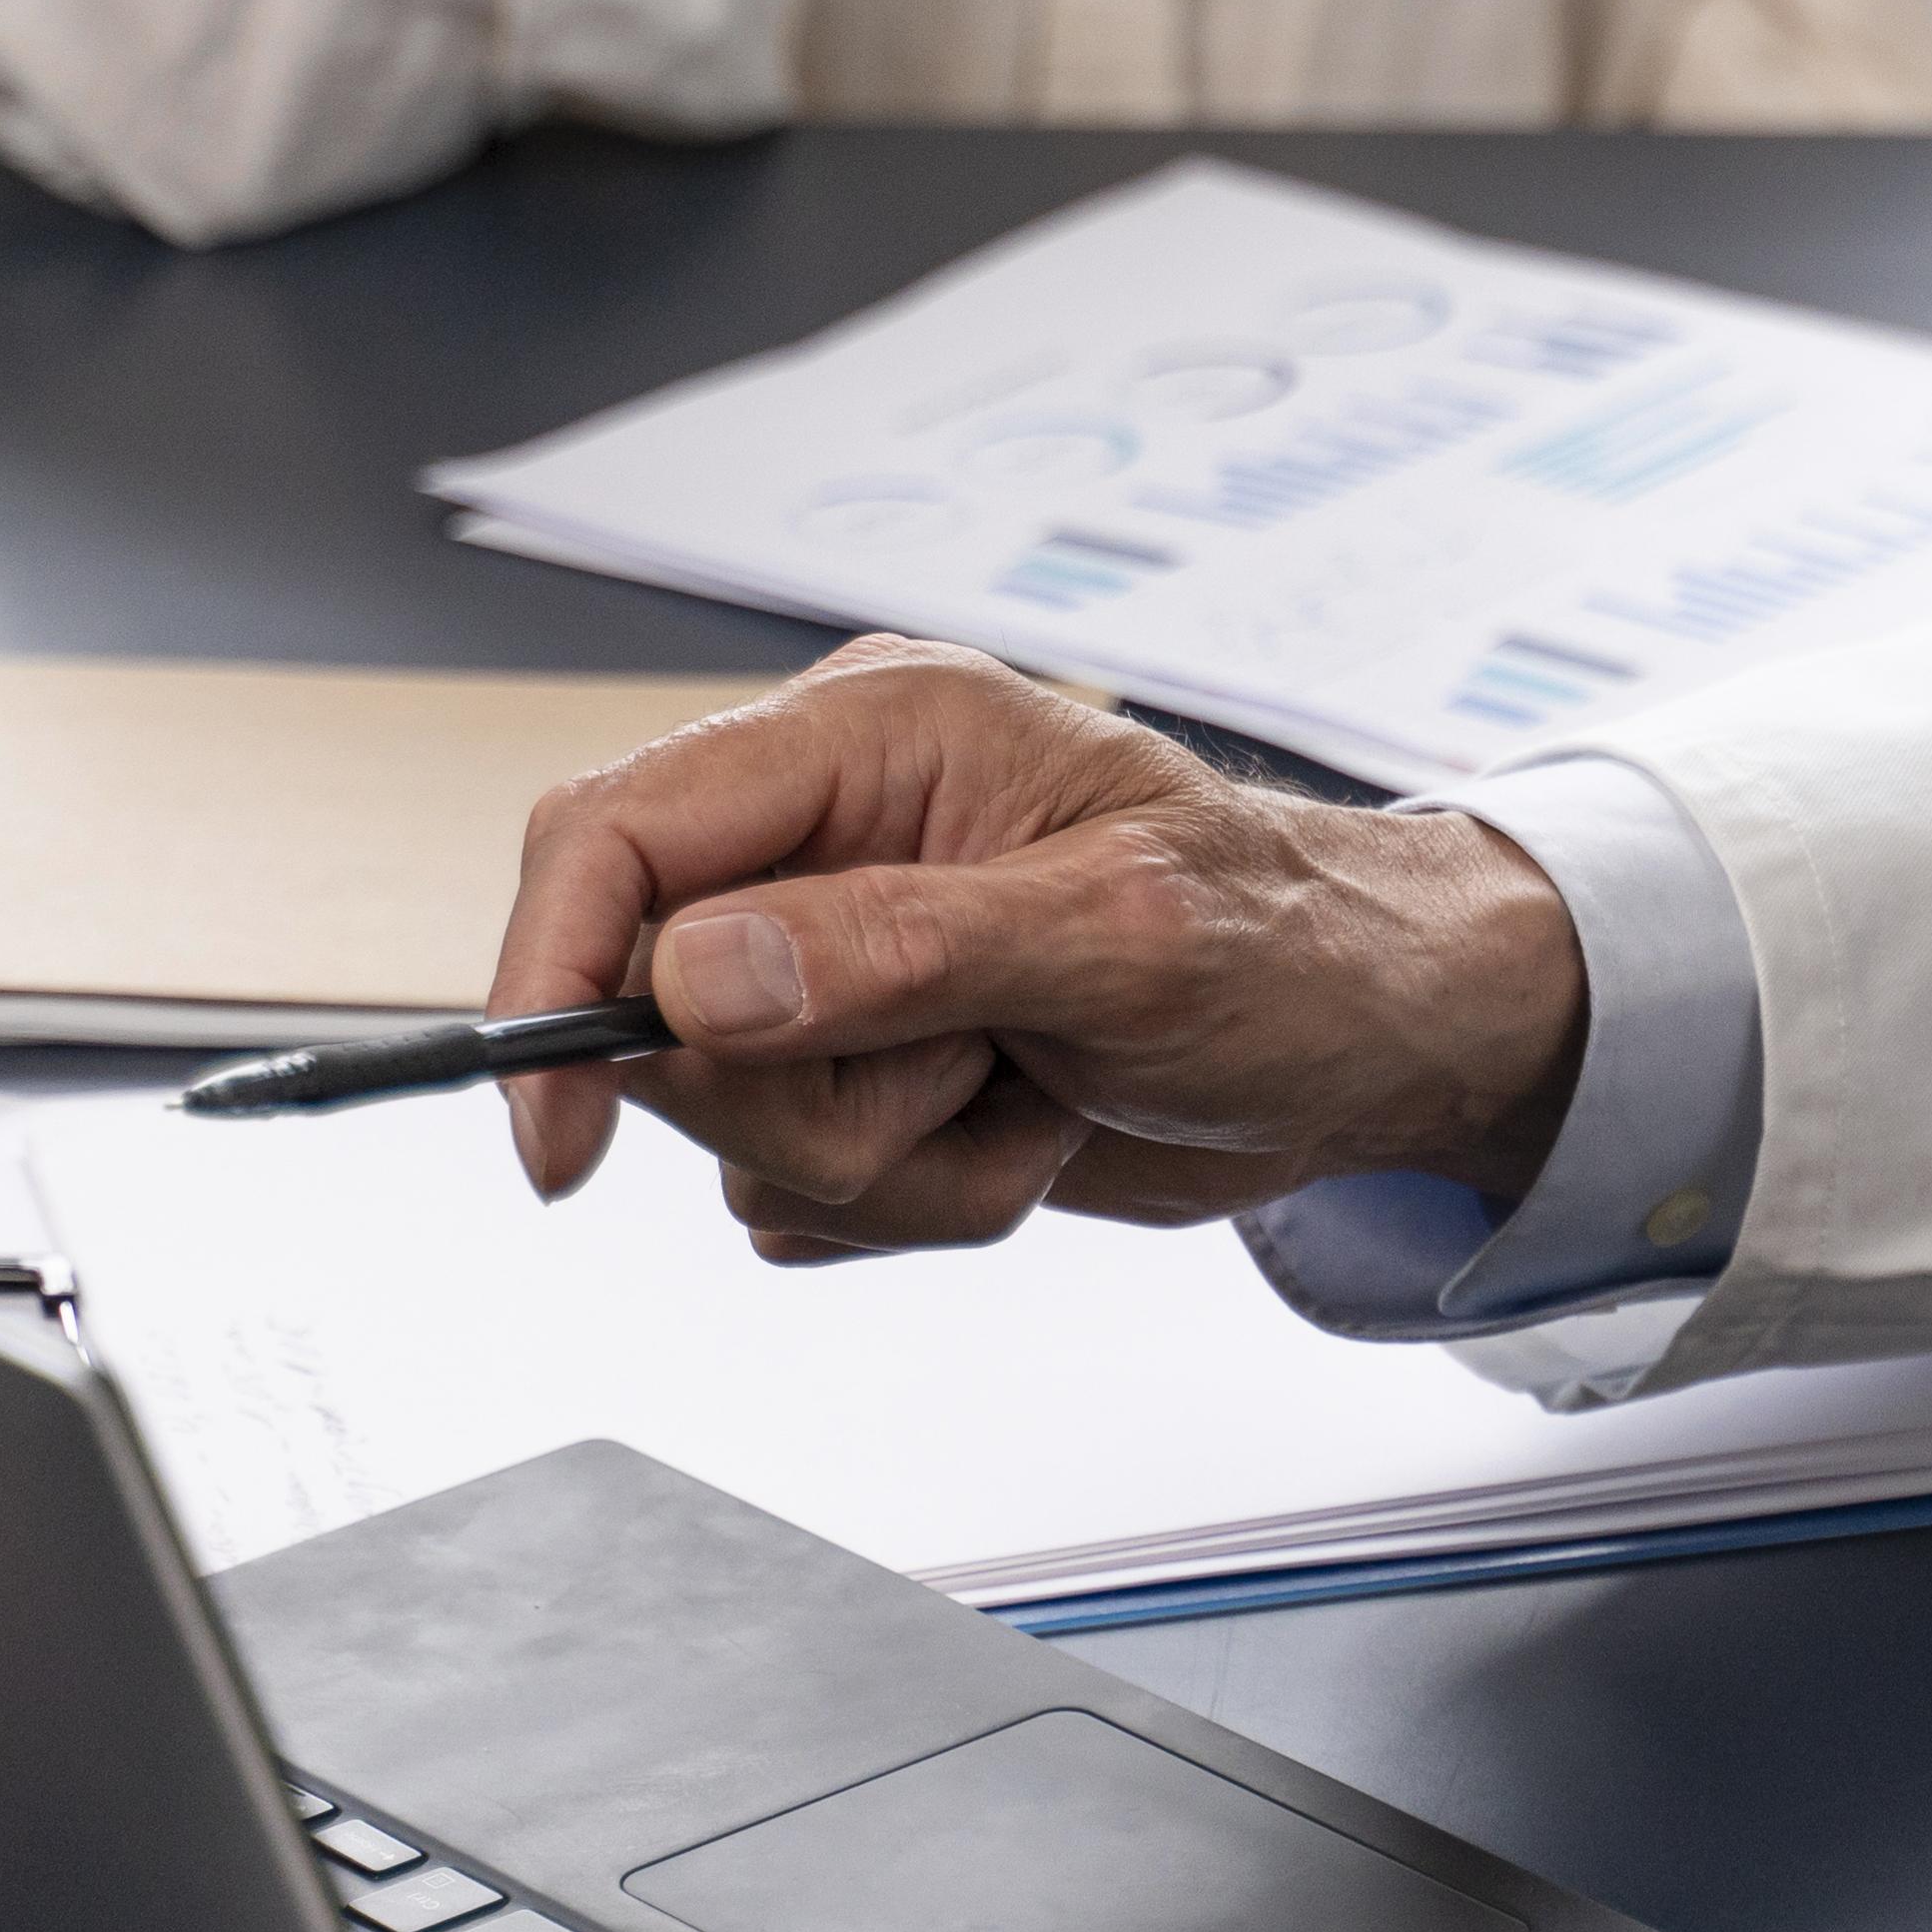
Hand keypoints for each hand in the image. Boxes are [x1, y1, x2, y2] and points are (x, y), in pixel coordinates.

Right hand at [486, 639, 1588, 1260]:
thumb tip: (698, 975)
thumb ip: (901, 950)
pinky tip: (1020, 1130)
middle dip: (811, 1102)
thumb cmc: (1290, 941)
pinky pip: (792, 1187)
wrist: (1374, 1041)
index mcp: (871, 733)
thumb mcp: (1119, 940)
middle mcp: (830, 834)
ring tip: (1027, 1098)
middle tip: (971, 1076)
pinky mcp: (857, 1061)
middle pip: (655, 1011)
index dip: (557, 972)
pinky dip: (914, 1198)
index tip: (562, 1134)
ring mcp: (837, 958)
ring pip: (728, 1122)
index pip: (615, 829)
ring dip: (886, 1163)